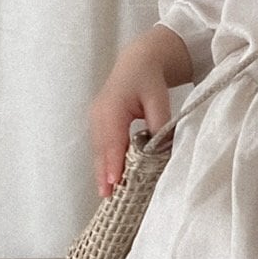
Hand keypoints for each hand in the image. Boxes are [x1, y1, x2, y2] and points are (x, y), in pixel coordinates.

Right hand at [88, 48, 172, 199]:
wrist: (137, 61)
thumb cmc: (149, 79)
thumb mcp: (159, 99)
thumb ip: (159, 124)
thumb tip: (162, 150)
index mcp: (113, 107)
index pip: (113, 140)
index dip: (114, 161)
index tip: (114, 181)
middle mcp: (98, 114)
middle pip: (101, 149)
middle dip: (103, 173)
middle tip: (108, 197)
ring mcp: (95, 118)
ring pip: (98, 149)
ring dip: (102, 170)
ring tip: (106, 193)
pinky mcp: (98, 122)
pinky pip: (100, 145)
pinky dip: (104, 161)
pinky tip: (108, 177)